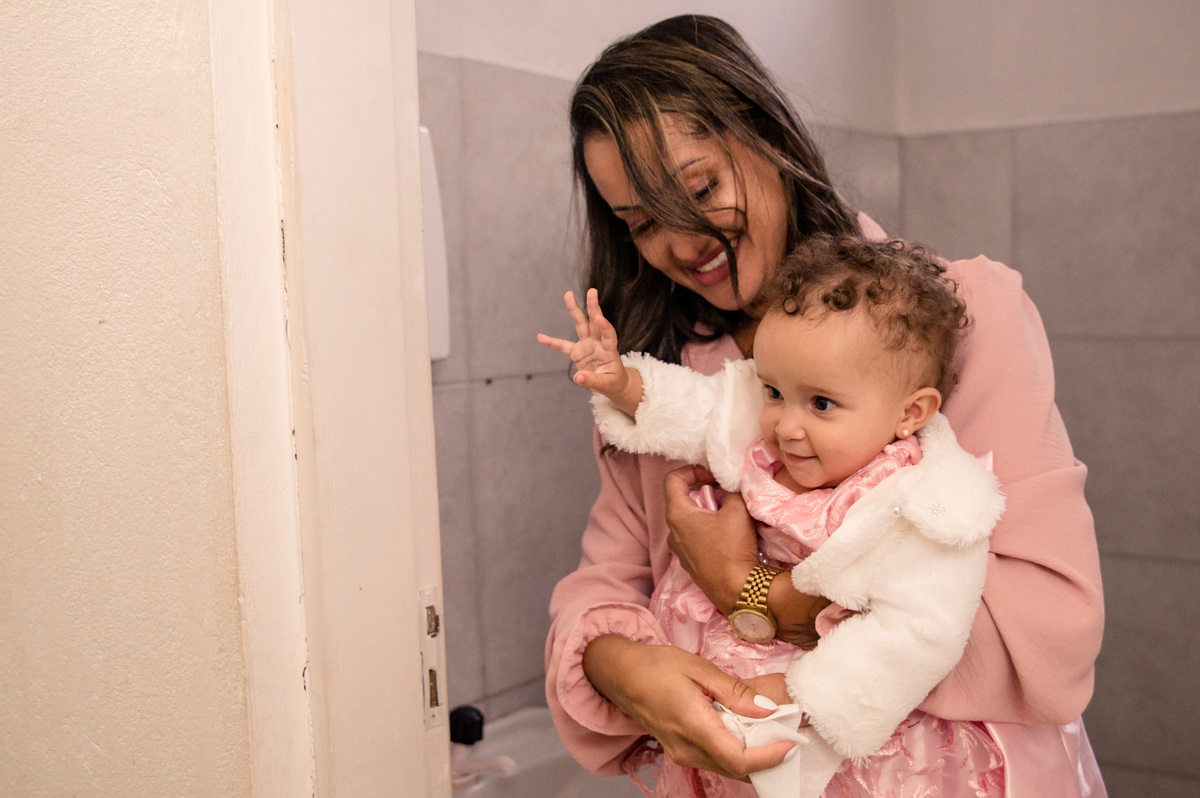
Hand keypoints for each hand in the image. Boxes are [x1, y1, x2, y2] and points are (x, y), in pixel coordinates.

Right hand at [537, 289, 630, 398]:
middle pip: (594, 322)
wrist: (611, 384)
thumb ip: (592, 381)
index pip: (609, 335)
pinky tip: (540, 336)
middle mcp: (598, 343)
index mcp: (609, 350)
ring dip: (575, 310)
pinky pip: (562, 346)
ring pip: (581, 325)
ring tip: (568, 295)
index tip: (599, 319)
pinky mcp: (577, 352)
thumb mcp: (606, 385)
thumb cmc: (613, 382)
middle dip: (593, 307)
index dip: (605, 326)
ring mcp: (587, 345)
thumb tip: (577, 377)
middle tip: (592, 291)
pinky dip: (552, 342)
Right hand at [583, 635, 794, 780]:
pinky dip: (736, 752)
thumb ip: (735, 692)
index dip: (770, 757)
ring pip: (727, 768)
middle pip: (737, 770)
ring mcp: (682, 754)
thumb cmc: (656, 665)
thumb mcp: (699, 668)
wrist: (620, 674)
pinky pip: (716, 760)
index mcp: (693, 726)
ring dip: (753, 756)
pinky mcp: (681, 752)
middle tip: (787, 734)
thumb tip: (768, 709)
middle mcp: (687, 749)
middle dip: (767, 758)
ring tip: (771, 731)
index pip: (739, 759)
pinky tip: (746, 731)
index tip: (791, 743)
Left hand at [663, 465, 759, 613]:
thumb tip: (730, 484)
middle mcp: (672, 532)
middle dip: (705, 492)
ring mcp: (679, 551)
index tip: (713, 475)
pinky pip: (695, 538)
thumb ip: (731, 490)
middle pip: (683, 500)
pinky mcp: (690, 565)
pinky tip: (728, 538)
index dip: (693, 470)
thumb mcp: (738, 510)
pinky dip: (708, 531)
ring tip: (730, 517)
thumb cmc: (733, 548)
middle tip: (726, 495)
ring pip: (690, 521)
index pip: (673, 479)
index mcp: (677, 515)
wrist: (739, 591)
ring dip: (707, 513)